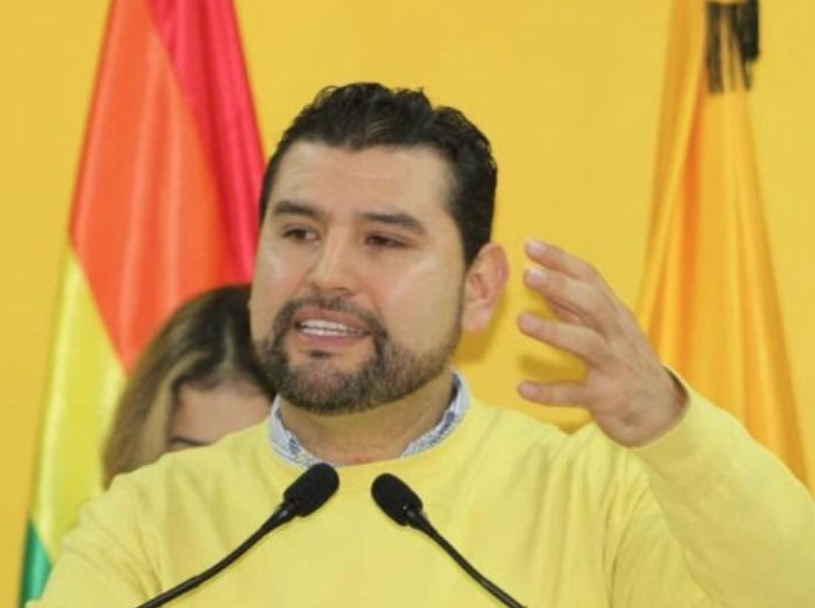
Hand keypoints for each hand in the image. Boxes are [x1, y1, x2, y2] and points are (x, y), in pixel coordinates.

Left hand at [517, 240, 685, 446]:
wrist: (662, 412)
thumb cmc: (627, 364)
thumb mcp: (607, 330)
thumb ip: (574, 308)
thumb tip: (544, 283)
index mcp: (614, 314)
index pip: (589, 278)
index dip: (561, 260)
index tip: (530, 244)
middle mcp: (616, 335)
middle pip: (592, 303)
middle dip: (561, 286)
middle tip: (528, 274)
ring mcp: (614, 366)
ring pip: (586, 344)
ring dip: (554, 331)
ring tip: (522, 321)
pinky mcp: (607, 397)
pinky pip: (577, 393)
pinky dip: (550, 392)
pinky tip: (524, 388)